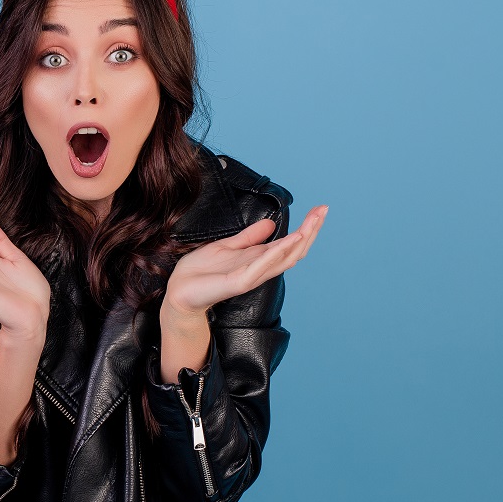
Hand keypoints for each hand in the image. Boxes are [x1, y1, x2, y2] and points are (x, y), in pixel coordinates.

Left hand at [162, 205, 327, 328]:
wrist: (179, 291)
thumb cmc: (201, 272)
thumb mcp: (227, 247)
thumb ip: (249, 237)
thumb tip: (271, 224)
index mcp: (258, 259)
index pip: (290, 243)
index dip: (307, 227)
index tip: (319, 209)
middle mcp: (259, 268)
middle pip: (294, 250)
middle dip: (310, 231)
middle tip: (322, 211)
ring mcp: (250, 276)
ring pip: (282, 260)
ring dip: (297, 242)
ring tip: (311, 226)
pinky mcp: (238, 283)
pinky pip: (260, 269)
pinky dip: (273, 256)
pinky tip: (284, 243)